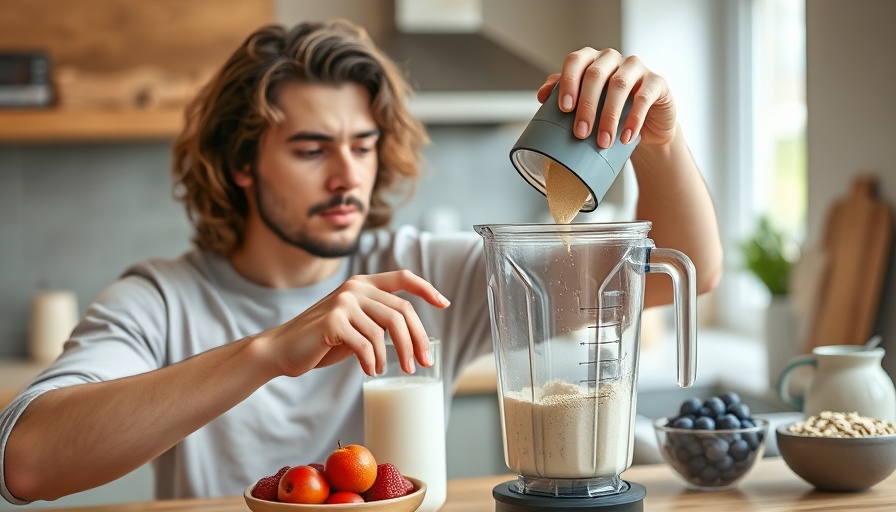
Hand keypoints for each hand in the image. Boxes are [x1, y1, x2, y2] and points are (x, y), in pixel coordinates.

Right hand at [263, 270, 449, 376]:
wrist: (282, 350)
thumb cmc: (322, 341)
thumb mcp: (355, 325)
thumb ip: (378, 320)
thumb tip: (412, 335)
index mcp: (363, 284)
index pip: (403, 277)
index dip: (427, 288)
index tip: (445, 304)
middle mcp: (355, 287)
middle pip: (401, 311)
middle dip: (417, 340)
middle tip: (423, 363)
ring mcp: (343, 301)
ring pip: (385, 330)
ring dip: (395, 355)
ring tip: (390, 371)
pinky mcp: (333, 320)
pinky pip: (366, 343)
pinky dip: (372, 361)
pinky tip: (370, 371)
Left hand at [537, 48, 676, 148]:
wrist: (645, 127)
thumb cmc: (608, 113)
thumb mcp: (585, 105)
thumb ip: (563, 95)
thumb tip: (542, 96)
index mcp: (590, 61)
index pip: (575, 61)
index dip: (568, 81)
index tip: (564, 108)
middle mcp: (612, 59)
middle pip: (595, 75)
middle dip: (586, 106)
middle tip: (580, 133)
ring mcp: (636, 68)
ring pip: (619, 85)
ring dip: (609, 116)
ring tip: (603, 143)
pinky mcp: (657, 82)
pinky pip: (644, 97)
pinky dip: (634, 119)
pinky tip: (626, 138)